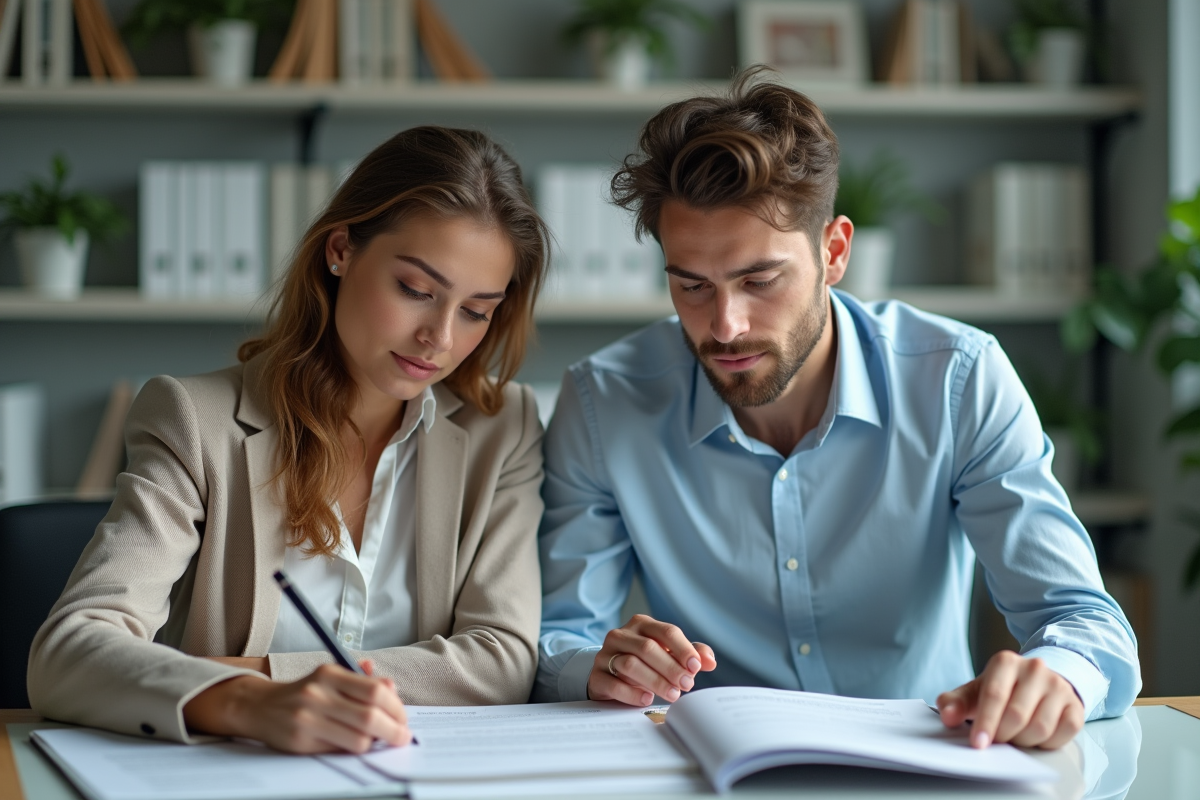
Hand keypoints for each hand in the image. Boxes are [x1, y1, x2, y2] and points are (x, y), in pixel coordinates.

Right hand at [184, 659, 410, 752]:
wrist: (261, 707)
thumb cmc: (306, 692)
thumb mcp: (332, 677)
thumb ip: (363, 681)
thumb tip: (392, 688)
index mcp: (329, 674)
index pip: (374, 691)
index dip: (396, 707)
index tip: (403, 719)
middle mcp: (317, 694)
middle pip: (369, 717)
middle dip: (393, 730)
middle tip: (402, 736)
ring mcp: (307, 719)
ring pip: (358, 739)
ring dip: (375, 743)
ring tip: (378, 741)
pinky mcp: (300, 741)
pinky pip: (339, 750)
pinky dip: (354, 749)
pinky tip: (357, 744)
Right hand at [587, 614, 716, 706]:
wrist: (608, 674)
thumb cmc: (644, 662)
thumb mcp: (667, 654)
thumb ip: (689, 654)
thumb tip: (710, 661)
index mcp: (642, 624)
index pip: (666, 631)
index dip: (683, 649)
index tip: (695, 667)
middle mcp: (621, 635)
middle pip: (648, 648)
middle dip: (671, 668)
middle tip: (687, 685)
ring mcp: (605, 655)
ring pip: (630, 664)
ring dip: (655, 681)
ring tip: (673, 695)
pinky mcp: (596, 676)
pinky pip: (613, 683)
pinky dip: (632, 693)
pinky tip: (647, 699)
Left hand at [937, 650, 1083, 749]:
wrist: (1036, 685)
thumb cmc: (1002, 690)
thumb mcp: (975, 692)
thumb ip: (956, 702)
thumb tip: (948, 716)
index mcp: (1006, 662)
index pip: (994, 695)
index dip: (985, 723)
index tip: (978, 744)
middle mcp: (1034, 668)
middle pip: (1017, 715)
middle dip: (1003, 735)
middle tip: (997, 740)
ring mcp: (1058, 686)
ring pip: (1040, 728)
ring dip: (1024, 741)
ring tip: (1015, 736)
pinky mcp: (1075, 706)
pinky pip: (1063, 734)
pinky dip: (1046, 743)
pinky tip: (1036, 737)